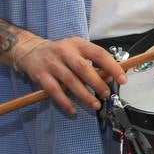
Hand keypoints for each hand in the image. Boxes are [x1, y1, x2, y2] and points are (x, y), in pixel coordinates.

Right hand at [11, 36, 126, 114]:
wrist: (30, 50)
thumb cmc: (61, 53)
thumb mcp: (78, 51)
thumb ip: (94, 63)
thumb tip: (110, 77)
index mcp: (78, 44)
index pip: (99, 54)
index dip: (112, 67)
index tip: (122, 79)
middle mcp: (65, 52)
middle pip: (84, 68)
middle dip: (97, 83)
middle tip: (106, 94)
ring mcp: (52, 63)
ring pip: (70, 81)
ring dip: (85, 95)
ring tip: (95, 104)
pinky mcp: (41, 75)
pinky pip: (55, 91)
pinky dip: (65, 102)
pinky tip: (73, 109)